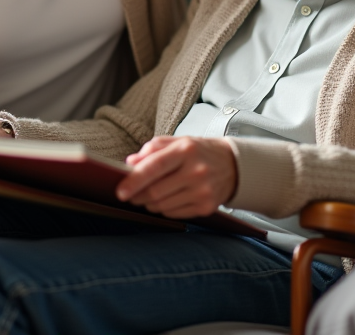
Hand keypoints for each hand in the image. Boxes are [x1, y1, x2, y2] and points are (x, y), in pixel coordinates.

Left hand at [116, 136, 237, 218]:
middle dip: (137, 195)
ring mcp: (203, 191)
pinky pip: (174, 214)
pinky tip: (165, 200)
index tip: (120, 190)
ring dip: (148, 203)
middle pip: (156, 191)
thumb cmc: (199, 151)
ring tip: (146, 196)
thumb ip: (152, 149)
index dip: (134, 180)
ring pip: (163, 205)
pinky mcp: (206, 207)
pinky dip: (163, 209)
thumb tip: (130, 163)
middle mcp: (196, 171)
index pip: (155, 166)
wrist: (233, 165)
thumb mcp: (178, 141)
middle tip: (129, 195)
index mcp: (186, 150)